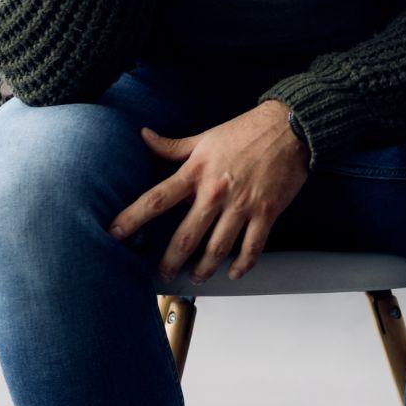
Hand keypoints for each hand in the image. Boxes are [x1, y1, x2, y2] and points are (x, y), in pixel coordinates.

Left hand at [107, 101, 309, 282]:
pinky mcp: (266, 212)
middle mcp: (216, 192)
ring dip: (204, 269)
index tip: (114, 234)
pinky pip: (252, 247)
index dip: (133, 217)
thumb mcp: (205, 136)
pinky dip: (242, 264)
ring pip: (217, 249)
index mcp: (197, 172)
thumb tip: (143, 136)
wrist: (291, 127)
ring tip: (196, 278)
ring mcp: (242, 205)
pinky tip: (234, 272)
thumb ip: (173, 145)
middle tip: (161, 275)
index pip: (157, 199)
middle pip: (185, 236)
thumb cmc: (247, 130)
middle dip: (169, 262)